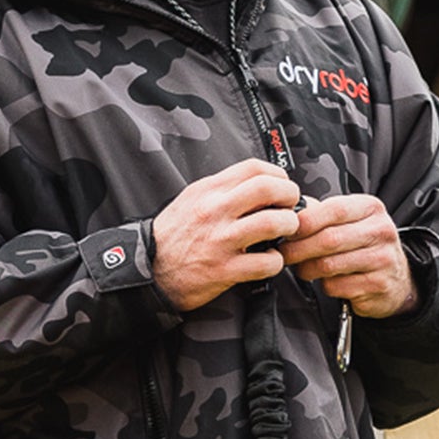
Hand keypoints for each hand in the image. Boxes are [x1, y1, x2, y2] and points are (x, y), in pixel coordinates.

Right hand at [152, 160, 301, 311]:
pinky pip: (266, 263)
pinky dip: (276, 262)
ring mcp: (221, 241)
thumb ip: (222, 189)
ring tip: (284, 233)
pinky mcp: (224, 270)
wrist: (148, 269)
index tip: (281, 187)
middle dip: (290, 196)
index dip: (278, 175)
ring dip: (288, 227)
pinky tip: (269, 260)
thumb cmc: (173, 235)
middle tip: (290, 208)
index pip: (254, 168)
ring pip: (272, 223)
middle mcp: (215, 211)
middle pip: (268, 188)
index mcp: (208, 191)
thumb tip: (256, 183)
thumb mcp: (191, 199)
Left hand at [279, 193, 417, 317]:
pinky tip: (326, 280)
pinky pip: (336, 286)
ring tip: (302, 268)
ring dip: (307, 269)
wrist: (396, 279)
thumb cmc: (365, 246)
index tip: (287, 230)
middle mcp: (380, 231)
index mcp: (371, 208)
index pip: (334, 210)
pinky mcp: (377, 285)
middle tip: (285, 254)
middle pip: (328, 239)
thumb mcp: (351, 221)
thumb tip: (288, 213)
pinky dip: (324, 285)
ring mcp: (382, 259)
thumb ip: (322, 213)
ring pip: (329, 265)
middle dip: (298, 249)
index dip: (305, 221)